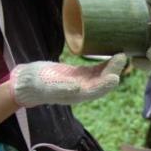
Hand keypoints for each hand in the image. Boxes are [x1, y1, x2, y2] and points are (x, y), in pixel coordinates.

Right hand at [10, 54, 125, 106]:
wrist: (28, 81)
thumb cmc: (36, 84)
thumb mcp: (47, 85)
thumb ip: (62, 87)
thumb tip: (78, 88)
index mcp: (77, 95)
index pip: (96, 91)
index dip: (106, 84)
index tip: (116, 75)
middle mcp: (83, 90)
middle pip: (103, 82)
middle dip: (113, 71)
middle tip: (122, 57)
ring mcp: (82, 82)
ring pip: (102, 75)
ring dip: (112, 66)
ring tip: (121, 54)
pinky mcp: (79, 74)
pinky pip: (96, 70)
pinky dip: (105, 63)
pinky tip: (112, 55)